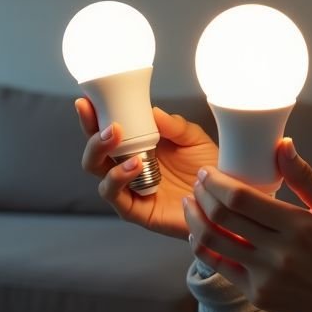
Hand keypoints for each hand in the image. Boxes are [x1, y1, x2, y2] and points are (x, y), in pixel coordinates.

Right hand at [76, 97, 218, 241]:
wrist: (225, 201)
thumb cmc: (208, 170)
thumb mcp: (194, 139)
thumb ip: (174, 125)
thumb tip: (151, 111)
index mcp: (138, 148)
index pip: (107, 132)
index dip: (93, 117)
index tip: (86, 101)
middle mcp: (128, 168)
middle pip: (95, 153)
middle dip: (92, 135)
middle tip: (107, 123)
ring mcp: (130, 190)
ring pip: (98, 173)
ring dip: (101, 153)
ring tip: (117, 139)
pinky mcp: (137, 211)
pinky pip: (116, 196)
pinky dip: (118, 178)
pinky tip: (134, 165)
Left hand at [182, 137, 311, 311]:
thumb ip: (306, 178)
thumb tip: (283, 144)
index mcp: (299, 226)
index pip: (242, 199)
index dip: (217, 182)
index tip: (209, 171)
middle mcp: (279, 253)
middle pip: (223, 217)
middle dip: (203, 194)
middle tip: (199, 182)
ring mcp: (264, 277)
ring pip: (212, 242)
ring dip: (195, 219)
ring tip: (191, 203)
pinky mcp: (256, 294)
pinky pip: (218, 267)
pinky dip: (202, 247)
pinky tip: (199, 233)